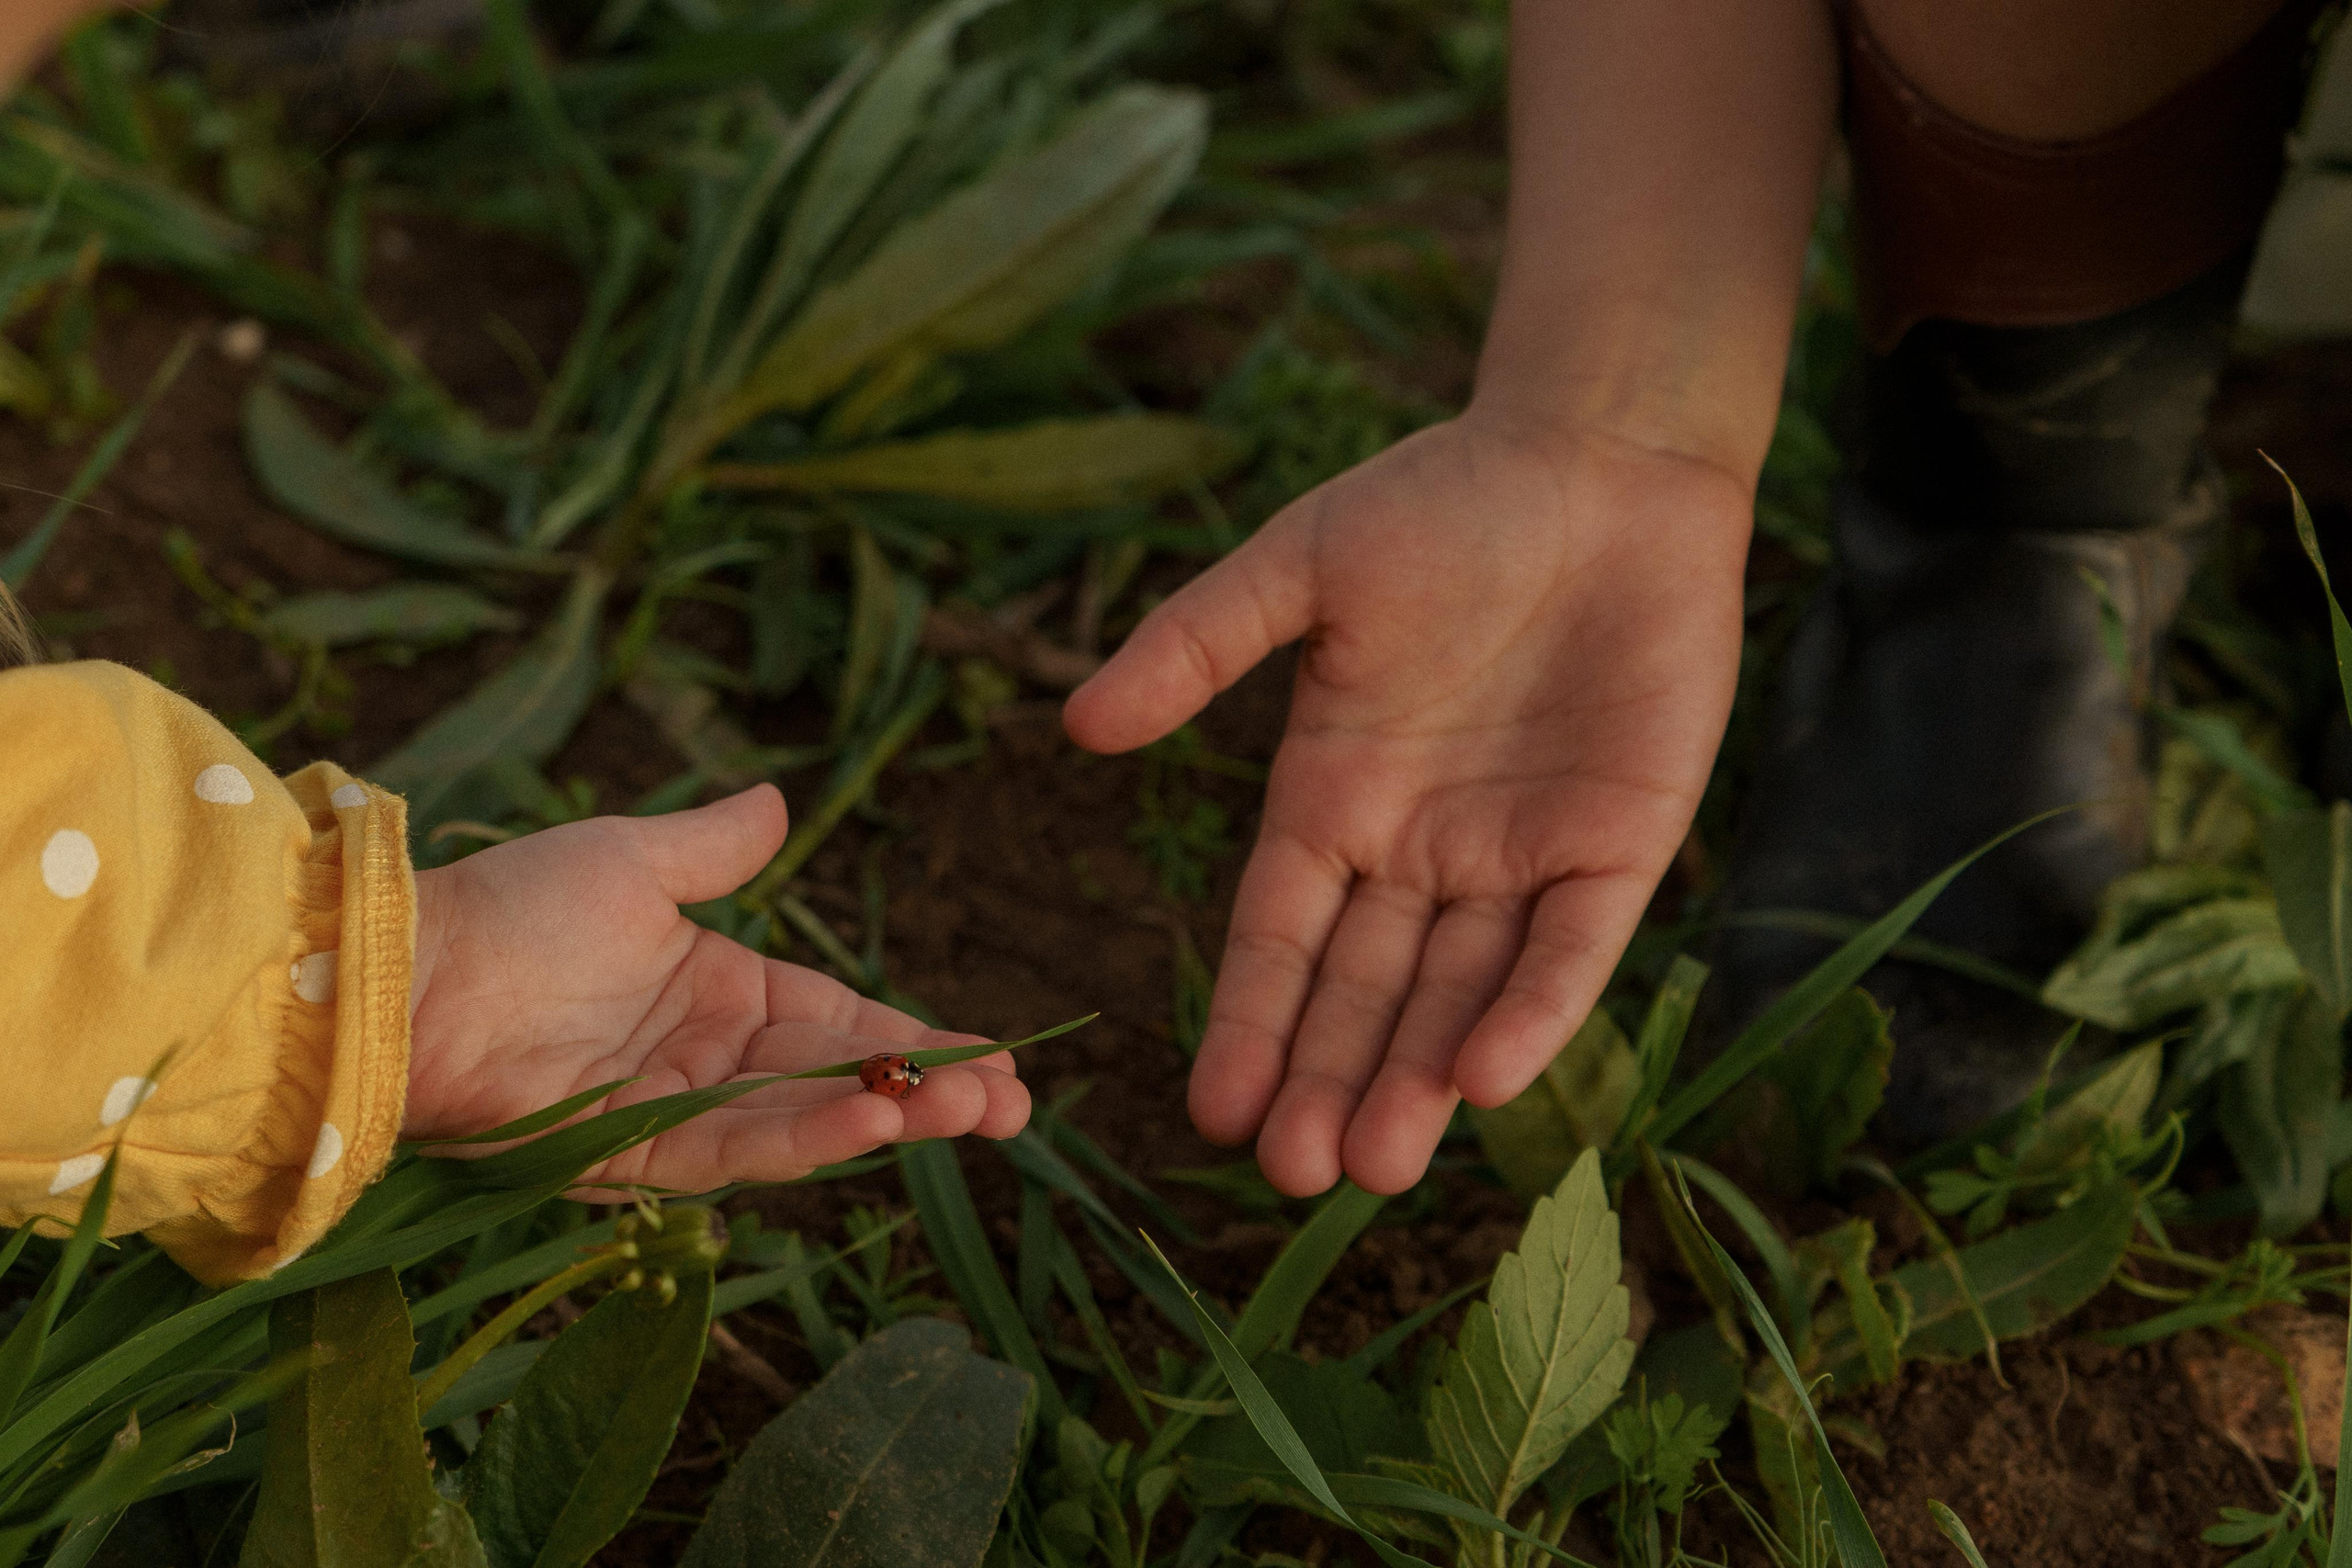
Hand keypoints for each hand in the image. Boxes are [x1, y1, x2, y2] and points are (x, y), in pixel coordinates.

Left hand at [404, 786, 1029, 1192]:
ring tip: (974, 1114)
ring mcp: (674, 1110)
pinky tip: (872, 1118)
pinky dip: (807, 1136)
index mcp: (717, 988)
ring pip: (806, 1122)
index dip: (921, 1039)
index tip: (1004, 1057)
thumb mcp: (630, 858)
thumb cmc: (509, 907)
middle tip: (1016, 1110)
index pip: (843, 1019)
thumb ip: (714, 846)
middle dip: (932, 1096)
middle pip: (842, 1081)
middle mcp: (707, 1058)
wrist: (401, 970)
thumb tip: (782, 799)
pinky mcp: (633, 1154)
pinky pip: (735, 1149)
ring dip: (891, 1119)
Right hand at [1065, 414, 1749, 1195]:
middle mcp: (1423, 850)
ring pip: (1462, 995)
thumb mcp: (1301, 568)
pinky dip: (1534, 1014)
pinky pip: (1571, 947)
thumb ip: (1197, 645)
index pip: (1282, 940)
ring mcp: (1522, 855)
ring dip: (1417, 1081)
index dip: (1250, 1024)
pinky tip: (1484, 1081)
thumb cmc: (1444, 500)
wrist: (1603, 456)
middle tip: (1294, 1175)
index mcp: (1337, 797)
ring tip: (1373, 1167)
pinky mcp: (1619, 845)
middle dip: (1328, 1083)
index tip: (1213, 1115)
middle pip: (1365, 993)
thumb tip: (1078, 726)